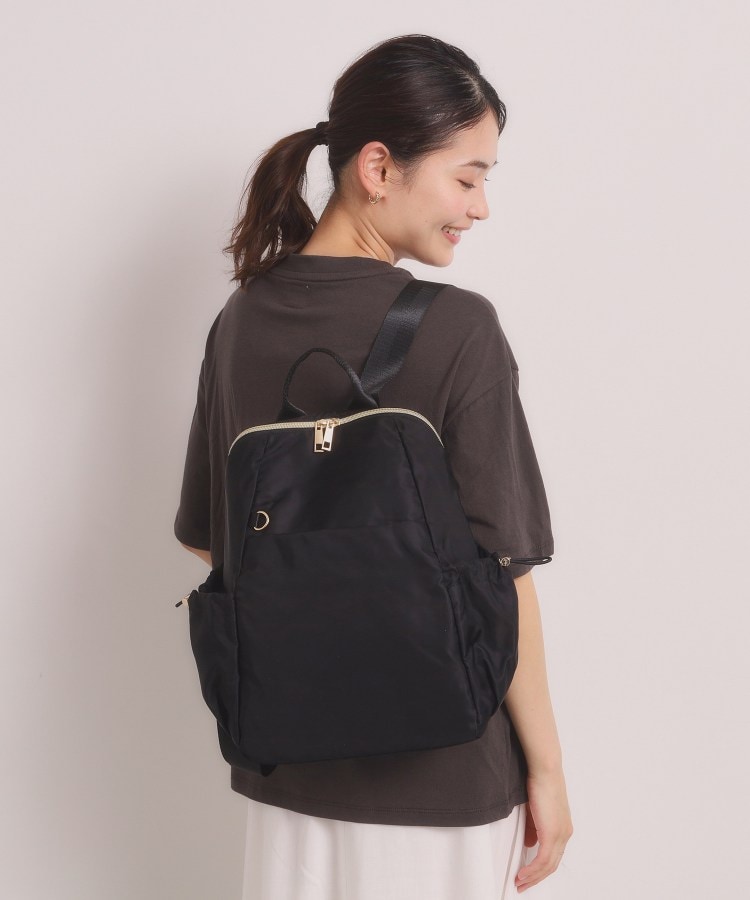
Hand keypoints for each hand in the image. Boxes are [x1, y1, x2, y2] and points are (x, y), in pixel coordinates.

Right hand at [515, 768, 572, 892]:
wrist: (545, 769)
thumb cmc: (539, 782)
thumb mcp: (535, 811)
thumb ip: (533, 829)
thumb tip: (530, 845)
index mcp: (562, 828)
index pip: (553, 856)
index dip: (540, 869)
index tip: (528, 875)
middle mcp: (564, 833)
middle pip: (552, 865)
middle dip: (535, 878)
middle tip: (522, 884)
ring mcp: (560, 834)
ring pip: (548, 866)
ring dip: (532, 877)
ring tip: (519, 882)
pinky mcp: (552, 833)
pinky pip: (543, 860)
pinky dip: (532, 870)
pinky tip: (522, 873)